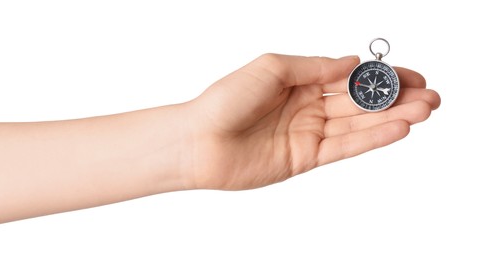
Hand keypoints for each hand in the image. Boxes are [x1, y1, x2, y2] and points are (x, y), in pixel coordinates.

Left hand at [188, 54, 439, 189]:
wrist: (200, 141)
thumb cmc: (226, 100)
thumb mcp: (273, 68)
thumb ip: (315, 67)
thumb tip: (352, 62)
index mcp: (299, 82)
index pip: (348, 78)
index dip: (380, 77)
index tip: (411, 76)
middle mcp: (307, 107)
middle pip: (359, 102)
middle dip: (395, 99)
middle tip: (430, 97)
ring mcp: (308, 133)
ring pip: (357, 124)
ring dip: (391, 118)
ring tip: (424, 111)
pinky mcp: (305, 158)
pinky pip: (344, 146)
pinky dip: (371, 137)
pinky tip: (396, 129)